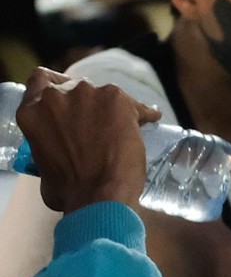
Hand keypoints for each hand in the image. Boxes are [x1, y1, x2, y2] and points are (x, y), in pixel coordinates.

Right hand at [17, 67, 160, 213]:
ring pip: (103, 95)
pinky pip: (134, 104)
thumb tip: (61, 155)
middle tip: (97, 125)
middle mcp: (57, 96)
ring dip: (110, 109)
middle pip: (74, 87)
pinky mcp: (117, 99)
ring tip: (122, 131)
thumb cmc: (68, 192)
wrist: (99, 196)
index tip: (67, 96)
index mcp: (32, 112)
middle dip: (86, 104)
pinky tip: (150, 121)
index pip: (40, 80)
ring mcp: (88, 95)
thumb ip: (48, 149)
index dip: (55, 85)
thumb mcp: (43, 168)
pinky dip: (142, 114)